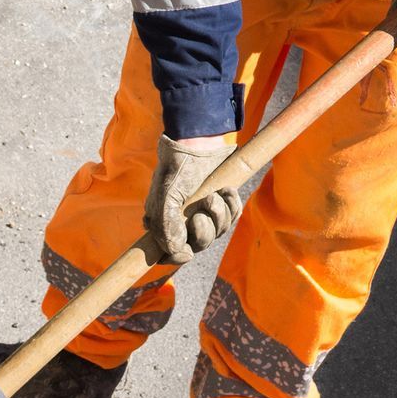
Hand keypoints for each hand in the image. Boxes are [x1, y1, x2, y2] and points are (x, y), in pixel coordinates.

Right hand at [144, 135, 240, 264]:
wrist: (199, 140)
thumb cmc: (178, 166)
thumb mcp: (166, 195)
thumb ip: (166, 227)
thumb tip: (177, 252)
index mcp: (163, 223)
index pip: (169, 253)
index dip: (177, 257)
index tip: (186, 251)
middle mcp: (182, 222)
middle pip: (198, 245)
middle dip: (205, 230)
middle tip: (205, 205)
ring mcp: (203, 213)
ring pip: (217, 232)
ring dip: (220, 214)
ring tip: (216, 193)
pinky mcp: (222, 203)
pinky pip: (232, 218)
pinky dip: (232, 206)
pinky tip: (226, 190)